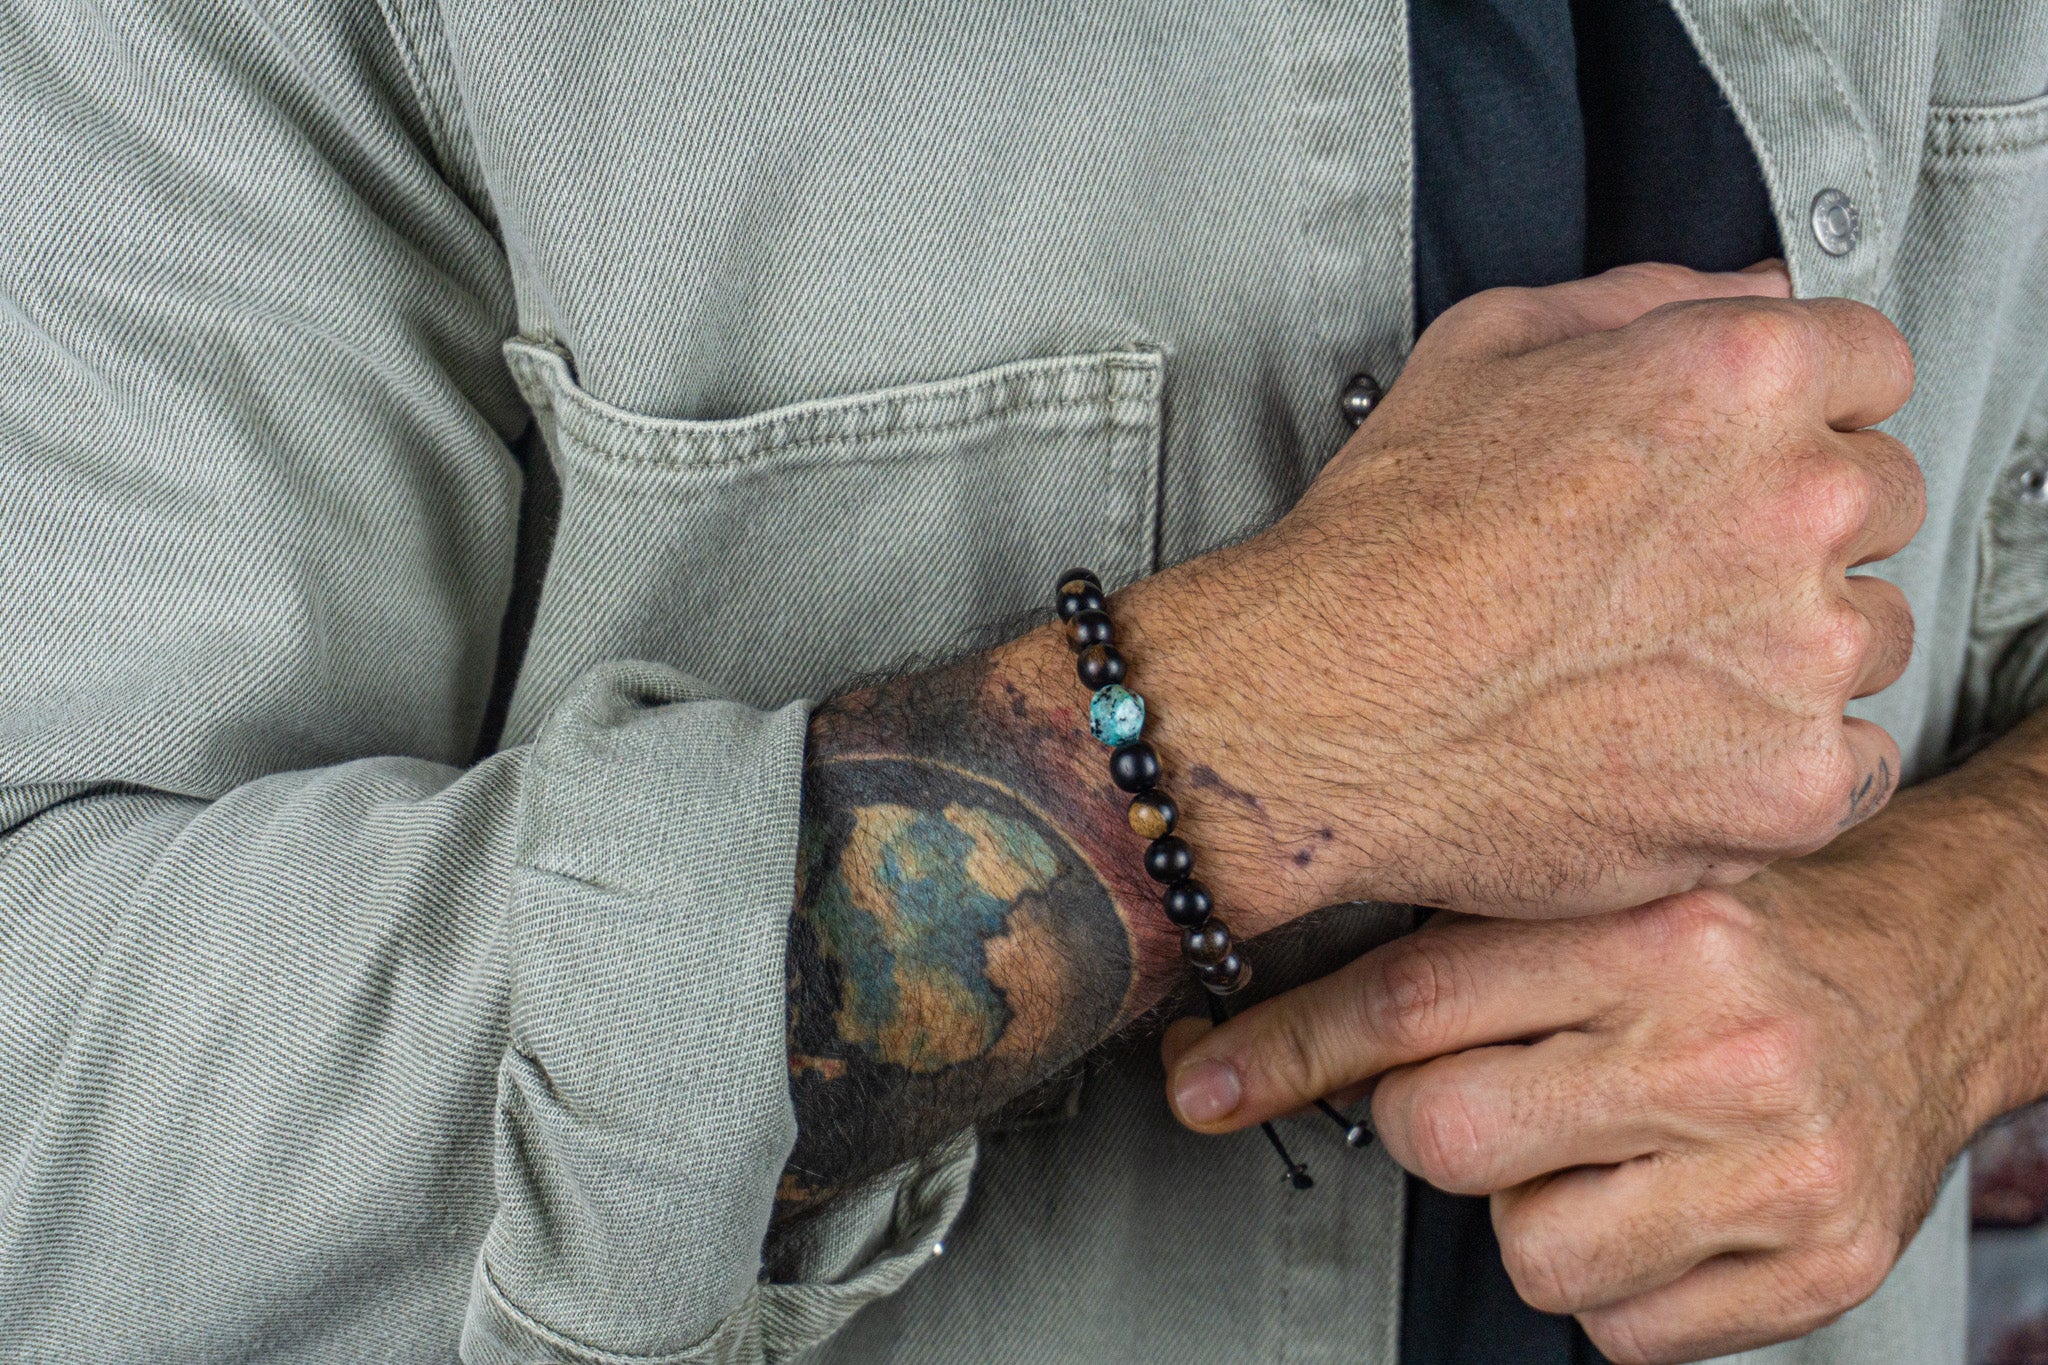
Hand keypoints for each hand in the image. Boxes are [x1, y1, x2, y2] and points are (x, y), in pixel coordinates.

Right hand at [1110, 261, 1921, 924]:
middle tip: (1675, 572)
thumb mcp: (1482, 347)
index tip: (1750, 457)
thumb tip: (1761, 293)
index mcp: (1738, 377)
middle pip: (1884, 499)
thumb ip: (1647, 300)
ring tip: (1655, 669)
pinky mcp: (1790, 786)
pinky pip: (1854, 760)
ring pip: (1872, 637)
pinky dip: (1779, 763)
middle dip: (1800, 527)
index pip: (1872, 365)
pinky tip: (1676, 748)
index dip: (1803, 410)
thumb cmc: (1382, 541)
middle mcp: (1796, 505)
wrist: (1317, 714)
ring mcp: (1803, 657)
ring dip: (1794, 648)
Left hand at [1158, 871, 1992, 1363]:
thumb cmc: (1742, 936)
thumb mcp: (1612, 889)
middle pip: (1445, 1136)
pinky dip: (1614, 1284)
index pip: (1414, 1000)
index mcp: (1651, 928)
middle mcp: (1718, 1044)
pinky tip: (1657, 1203)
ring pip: (1527, 1252)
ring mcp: (1773, 1168)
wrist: (1923, 978)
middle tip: (1495, 1091)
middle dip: (1432, 1126)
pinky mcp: (1814, 1266)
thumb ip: (1470, 943)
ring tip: (1598, 1144)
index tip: (1204, 1078)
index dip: (1287, 1048)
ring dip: (1530, 1212)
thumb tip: (1275, 1022)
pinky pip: (1623, 1334)